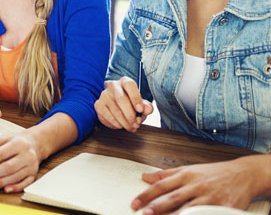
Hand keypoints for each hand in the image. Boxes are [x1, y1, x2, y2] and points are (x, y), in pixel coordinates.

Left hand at [0, 131, 39, 192]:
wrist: (35, 144)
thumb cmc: (16, 141)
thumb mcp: (2, 138)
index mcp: (18, 143)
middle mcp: (27, 155)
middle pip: (7, 167)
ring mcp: (31, 166)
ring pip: (14, 177)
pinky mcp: (33, 175)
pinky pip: (25, 183)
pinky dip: (15, 188)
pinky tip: (5, 189)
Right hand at [95, 76, 153, 131]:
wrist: (117, 104)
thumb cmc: (131, 103)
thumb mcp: (142, 104)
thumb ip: (147, 106)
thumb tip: (147, 109)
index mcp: (125, 82)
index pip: (129, 85)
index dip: (135, 98)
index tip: (140, 110)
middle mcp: (113, 86)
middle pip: (120, 98)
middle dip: (130, 115)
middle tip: (136, 124)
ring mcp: (104, 95)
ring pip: (114, 110)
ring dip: (124, 122)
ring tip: (130, 127)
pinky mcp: (98, 104)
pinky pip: (106, 115)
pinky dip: (114, 123)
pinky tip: (120, 125)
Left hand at [131, 157, 265, 213]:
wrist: (244, 174)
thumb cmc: (214, 173)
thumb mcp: (189, 169)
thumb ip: (166, 174)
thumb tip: (145, 177)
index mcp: (186, 175)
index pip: (161, 186)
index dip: (146, 195)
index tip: (134, 204)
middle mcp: (196, 185)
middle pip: (173, 198)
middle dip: (157, 207)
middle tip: (144, 214)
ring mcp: (210, 197)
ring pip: (189, 209)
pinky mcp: (224, 207)